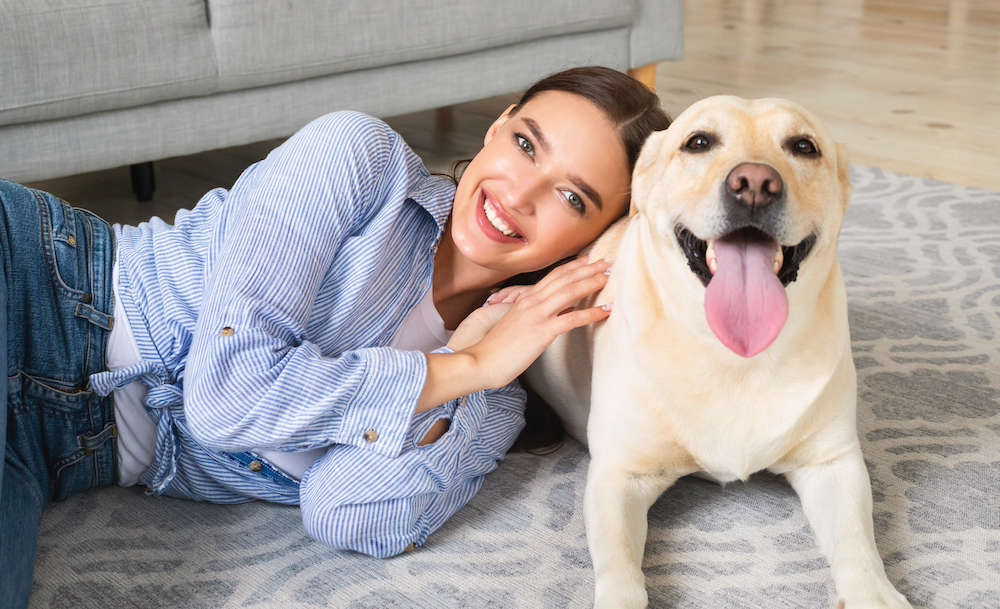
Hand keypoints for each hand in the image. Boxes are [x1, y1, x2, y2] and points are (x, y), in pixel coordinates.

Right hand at [458, 257, 612, 388]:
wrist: (480, 360)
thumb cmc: (497, 348)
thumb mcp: (517, 325)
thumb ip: (537, 315)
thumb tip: (561, 312)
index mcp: (525, 299)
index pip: (553, 276)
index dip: (573, 267)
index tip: (589, 260)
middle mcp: (532, 302)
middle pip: (564, 278)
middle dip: (588, 268)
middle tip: (607, 261)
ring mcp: (537, 315)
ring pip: (569, 291)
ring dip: (591, 282)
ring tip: (609, 277)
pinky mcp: (541, 332)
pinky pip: (571, 319)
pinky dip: (591, 313)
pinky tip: (606, 311)